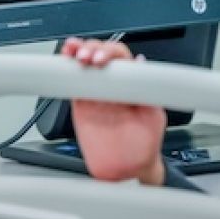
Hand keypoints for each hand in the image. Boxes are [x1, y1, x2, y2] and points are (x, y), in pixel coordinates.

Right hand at [62, 37, 166, 185]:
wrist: (129, 168)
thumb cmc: (145, 143)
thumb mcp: (153, 117)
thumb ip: (147, 92)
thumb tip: (141, 64)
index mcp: (132, 84)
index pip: (122, 58)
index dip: (112, 54)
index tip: (103, 61)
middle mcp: (114, 84)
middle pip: (101, 54)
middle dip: (93, 49)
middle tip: (87, 58)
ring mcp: (96, 92)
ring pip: (85, 62)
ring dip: (79, 51)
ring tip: (74, 53)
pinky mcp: (81, 103)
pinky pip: (72, 81)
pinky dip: (67, 68)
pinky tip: (65, 58)